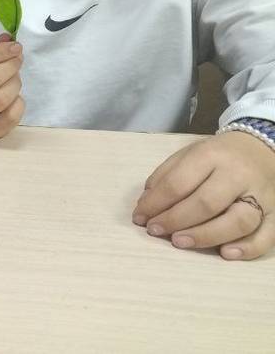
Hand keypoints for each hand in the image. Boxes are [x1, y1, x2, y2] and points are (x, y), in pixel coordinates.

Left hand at [132, 131, 274, 259]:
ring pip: (238, 221)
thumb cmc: (219, 155)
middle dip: (176, 220)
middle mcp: (238, 175)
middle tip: (155, 230)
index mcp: (212, 155)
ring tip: (179, 242)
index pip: (180, 182)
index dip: (156, 203)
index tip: (140, 217)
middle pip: (207, 203)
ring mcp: (261, 196)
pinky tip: (225, 254)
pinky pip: (267, 236)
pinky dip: (247, 248)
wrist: (263, 148)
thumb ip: (167, 175)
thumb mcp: (189, 153)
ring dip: (206, 236)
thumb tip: (146, 204)